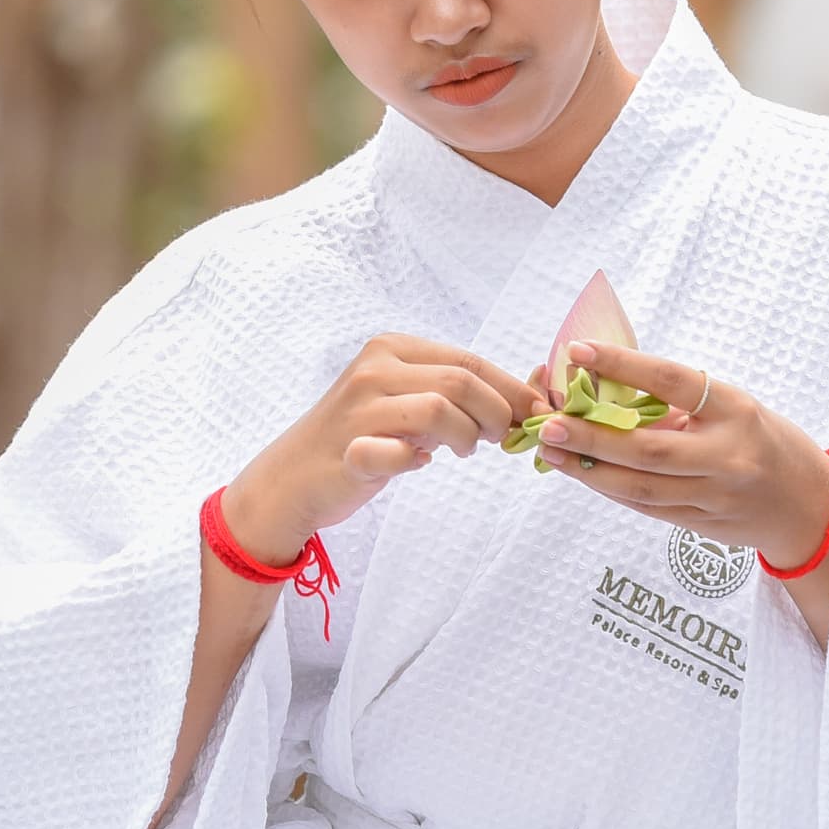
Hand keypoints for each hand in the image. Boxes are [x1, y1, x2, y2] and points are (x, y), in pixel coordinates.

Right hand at [220, 334, 543, 563]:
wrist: (291, 479)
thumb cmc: (359, 438)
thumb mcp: (405, 402)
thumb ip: (453, 395)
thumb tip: (527, 395)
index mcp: (390, 348)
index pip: (468, 360)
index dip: (511, 388)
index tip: (536, 413)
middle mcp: (374, 369)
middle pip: (460, 380)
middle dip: (497, 412)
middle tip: (502, 437)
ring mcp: (359, 409)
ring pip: (440, 408)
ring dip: (467, 435)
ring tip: (465, 450)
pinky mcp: (350, 450)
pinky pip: (402, 454)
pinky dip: (417, 461)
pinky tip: (416, 463)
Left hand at [538, 339, 828, 572]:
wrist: (811, 507)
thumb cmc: (767, 443)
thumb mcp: (736, 409)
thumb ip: (682, 404)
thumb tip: (610, 389)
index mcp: (736, 411)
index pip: (673, 382)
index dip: (624, 365)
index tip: (580, 352)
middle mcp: (727, 456)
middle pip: (647, 448)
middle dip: (592, 436)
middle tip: (550, 423)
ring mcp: (714, 496)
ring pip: (640, 486)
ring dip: (590, 470)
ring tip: (552, 453)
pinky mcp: (702, 524)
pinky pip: (646, 507)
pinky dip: (611, 490)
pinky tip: (584, 475)